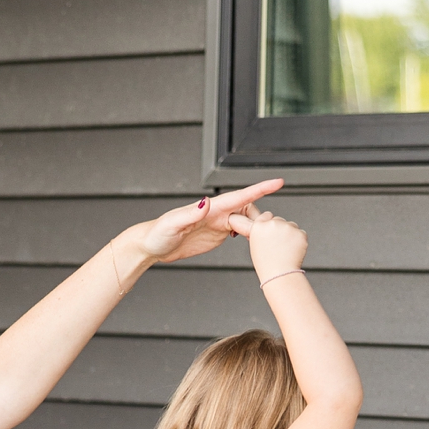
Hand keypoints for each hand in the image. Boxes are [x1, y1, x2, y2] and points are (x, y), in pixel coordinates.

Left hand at [125, 180, 284, 265]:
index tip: (278, 182)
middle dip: (261, 215)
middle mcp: (216, 213)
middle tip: (270, 228)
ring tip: (265, 236)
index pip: (239, 196)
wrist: (150, 246)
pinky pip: (238, 232)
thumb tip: (206, 202)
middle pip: (248, 208)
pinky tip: (254, 240)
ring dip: (256, 225)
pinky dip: (249, 234)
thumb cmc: (157, 233)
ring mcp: (217, 224)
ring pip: (245, 220)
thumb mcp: (172, 224)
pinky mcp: (216, 236)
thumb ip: (190, 214)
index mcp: (209, 208)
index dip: (259, 188)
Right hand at [227, 200, 308, 283]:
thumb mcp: (255, 245)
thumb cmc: (266, 264)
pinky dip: (298, 240)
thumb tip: (267, 226)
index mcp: (259, 226)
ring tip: (284, 250)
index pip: (266, 215)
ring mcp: (288, 227)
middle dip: (280, 229)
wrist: (279, 274)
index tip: (270, 231)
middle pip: (279, 220)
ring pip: (291, 226)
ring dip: (289, 234)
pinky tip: (291, 250)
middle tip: (277, 245)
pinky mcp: (300, 232)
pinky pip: (300, 233)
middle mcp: (273, 223)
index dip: (268, 223)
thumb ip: (261, 232)